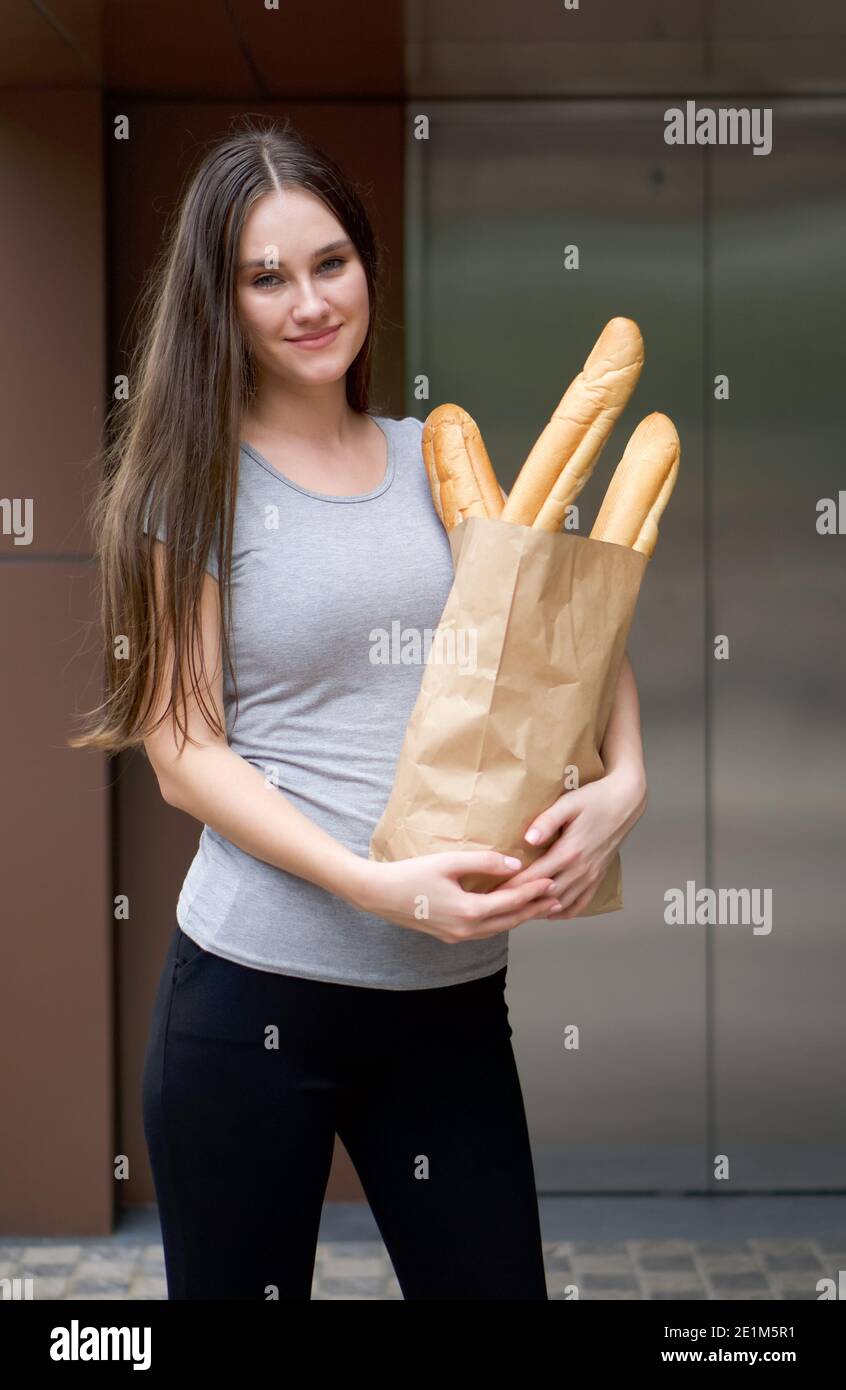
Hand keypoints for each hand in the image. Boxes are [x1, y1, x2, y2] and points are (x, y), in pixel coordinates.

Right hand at [351, 851, 564, 942]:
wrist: (378, 894)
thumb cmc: (411, 874)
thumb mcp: (449, 861)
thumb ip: (485, 863)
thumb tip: (516, 866)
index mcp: (469, 911)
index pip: (511, 903)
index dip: (534, 892)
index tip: (553, 881)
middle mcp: (466, 930)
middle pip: (510, 921)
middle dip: (535, 910)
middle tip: (557, 899)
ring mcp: (457, 936)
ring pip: (498, 929)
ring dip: (520, 917)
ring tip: (539, 907)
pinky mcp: (449, 935)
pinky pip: (485, 931)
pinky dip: (502, 922)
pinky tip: (507, 913)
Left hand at [502, 767, 647, 917]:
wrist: (625, 802)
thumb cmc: (595, 799)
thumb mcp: (569, 804)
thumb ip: (547, 821)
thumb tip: (528, 839)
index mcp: (570, 852)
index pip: (534, 877)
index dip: (513, 887)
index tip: (494, 892)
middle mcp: (581, 869)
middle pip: (546, 895)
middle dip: (522, 902)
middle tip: (500, 906)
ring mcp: (591, 876)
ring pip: (562, 904)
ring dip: (540, 910)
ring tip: (519, 911)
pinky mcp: (598, 877)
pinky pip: (580, 903)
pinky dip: (563, 912)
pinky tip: (549, 912)